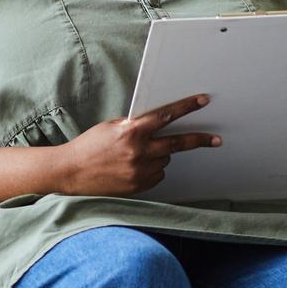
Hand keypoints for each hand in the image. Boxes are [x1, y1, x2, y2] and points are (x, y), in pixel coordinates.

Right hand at [55, 94, 219, 196]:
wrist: (71, 172)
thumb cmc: (89, 146)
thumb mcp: (111, 127)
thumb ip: (135, 125)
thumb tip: (157, 124)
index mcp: (131, 132)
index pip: (165, 116)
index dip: (186, 107)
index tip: (202, 101)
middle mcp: (138, 152)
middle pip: (178, 144)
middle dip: (199, 140)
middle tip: (215, 140)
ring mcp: (139, 172)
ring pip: (165, 160)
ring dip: (159, 155)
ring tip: (136, 155)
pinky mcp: (139, 186)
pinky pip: (157, 175)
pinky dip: (151, 170)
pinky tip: (133, 168)